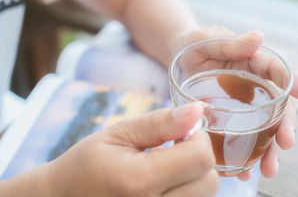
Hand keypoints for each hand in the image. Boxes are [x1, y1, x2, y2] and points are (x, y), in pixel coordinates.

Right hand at [47, 103, 219, 196]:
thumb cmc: (88, 164)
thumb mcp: (119, 134)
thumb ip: (161, 122)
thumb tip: (198, 109)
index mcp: (139, 182)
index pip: (201, 158)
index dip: (197, 137)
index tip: (180, 133)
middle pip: (210, 181)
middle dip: (197, 158)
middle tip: (169, 150)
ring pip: (205, 195)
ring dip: (193, 177)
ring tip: (163, 169)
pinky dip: (186, 191)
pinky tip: (163, 184)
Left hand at [172, 26, 297, 179]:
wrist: (177, 57)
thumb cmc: (193, 44)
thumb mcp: (205, 39)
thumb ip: (229, 42)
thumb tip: (259, 36)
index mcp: (250, 59)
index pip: (275, 68)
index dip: (292, 78)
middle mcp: (252, 83)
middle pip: (275, 104)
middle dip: (284, 124)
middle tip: (286, 142)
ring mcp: (241, 102)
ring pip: (262, 126)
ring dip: (269, 149)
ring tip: (269, 169)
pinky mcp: (228, 117)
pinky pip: (240, 136)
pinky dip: (244, 155)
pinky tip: (244, 171)